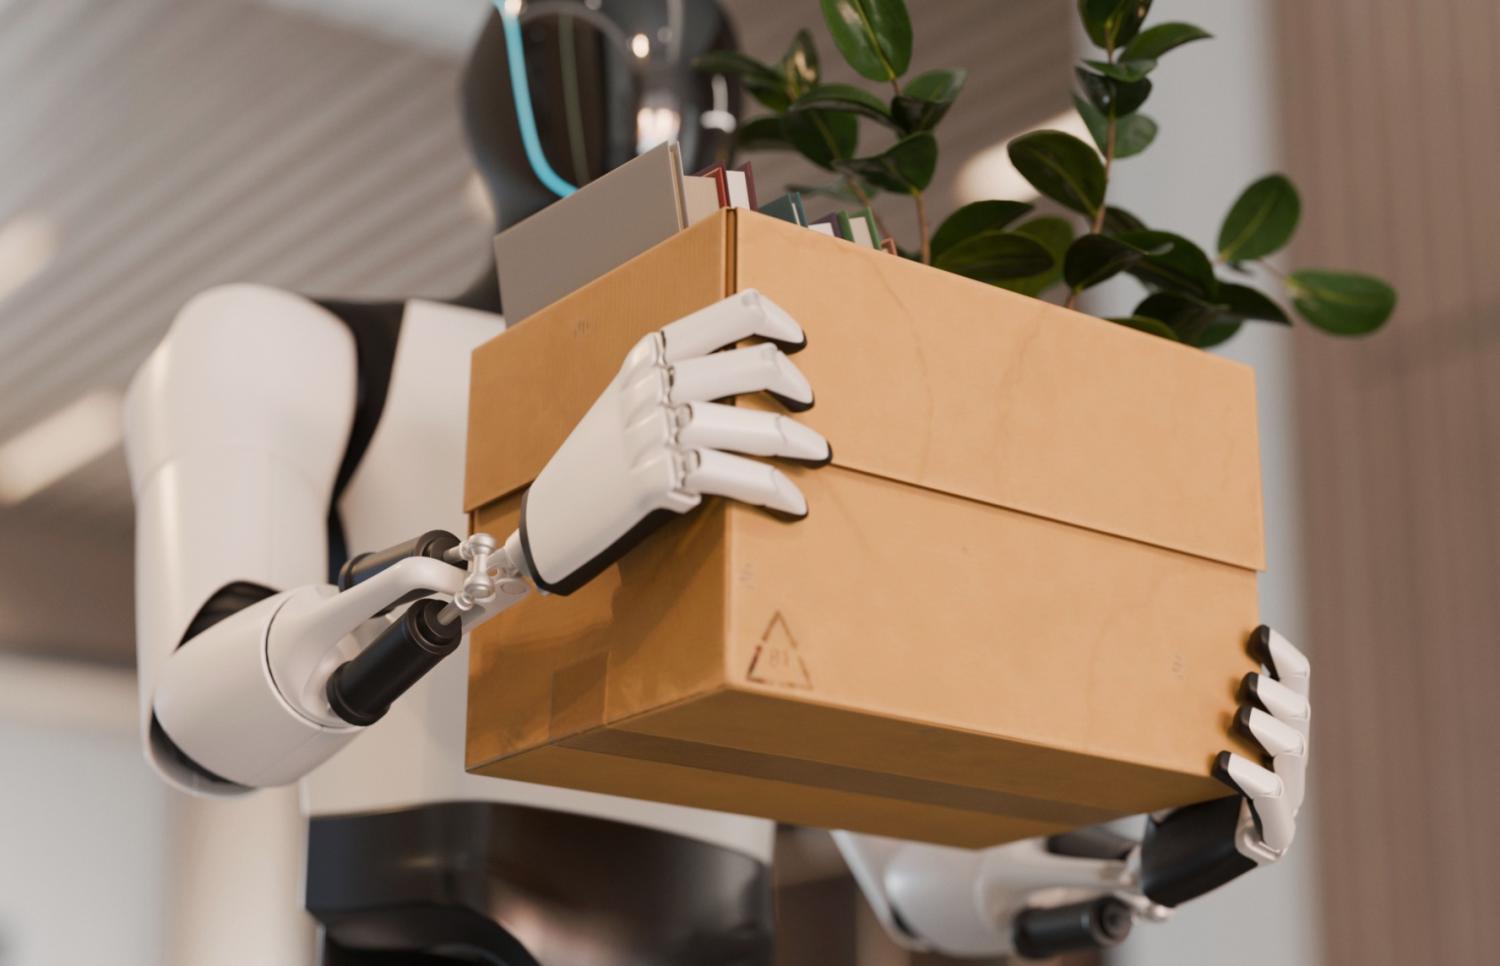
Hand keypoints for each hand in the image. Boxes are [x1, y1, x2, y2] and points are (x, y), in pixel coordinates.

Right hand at [516, 290, 831, 594]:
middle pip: (752, 365)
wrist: (552, 518)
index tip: (798, 341)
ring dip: (795, 443)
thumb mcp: (631, 400)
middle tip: (808, 404)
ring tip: (816, 454)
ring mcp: (652, 432)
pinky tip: (794, 501)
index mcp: (649, 355)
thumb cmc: (601, 461)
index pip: (730, 312)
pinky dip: (773, 490)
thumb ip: (681, 377)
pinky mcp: (656, 480)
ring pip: (751, 425)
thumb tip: (752, 370)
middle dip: (793, 385)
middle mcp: (652, 385)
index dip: (775, 322)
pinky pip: (735, 476)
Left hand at [1139, 625, 1309, 905]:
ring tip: (1243, 714)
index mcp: (1272, 732)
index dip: (1284, 659)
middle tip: (1248, 680)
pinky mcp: (1272, 836)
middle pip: (1299, 717)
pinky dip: (1251, 779)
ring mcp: (1286, 802)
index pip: (1295, 686)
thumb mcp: (1172, 739)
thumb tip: (1136, 642)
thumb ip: (1171, 703)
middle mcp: (1287, 764)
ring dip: (1270, 732)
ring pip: (1293, 756)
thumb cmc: (1169, 789)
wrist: (1164, 860)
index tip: (1260, 631)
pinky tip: (1223, 763)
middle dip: (1278, 695)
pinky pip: (1271, 803)